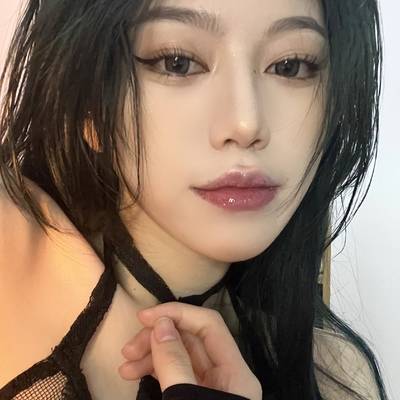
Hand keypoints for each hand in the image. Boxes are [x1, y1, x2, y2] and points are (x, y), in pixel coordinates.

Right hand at [118, 301, 261, 399]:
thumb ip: (174, 362)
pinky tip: (136, 372)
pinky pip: (177, 373)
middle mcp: (227, 375)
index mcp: (236, 373)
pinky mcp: (197, 396)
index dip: (177, 313)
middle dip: (158, 338)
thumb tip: (161, 323)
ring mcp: (211, 386)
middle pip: (192, 339)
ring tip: (125, 365)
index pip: (209, 324)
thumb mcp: (185, 399)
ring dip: (152, 354)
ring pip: (181, 356)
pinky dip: (156, 370)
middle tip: (129, 348)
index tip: (145, 317)